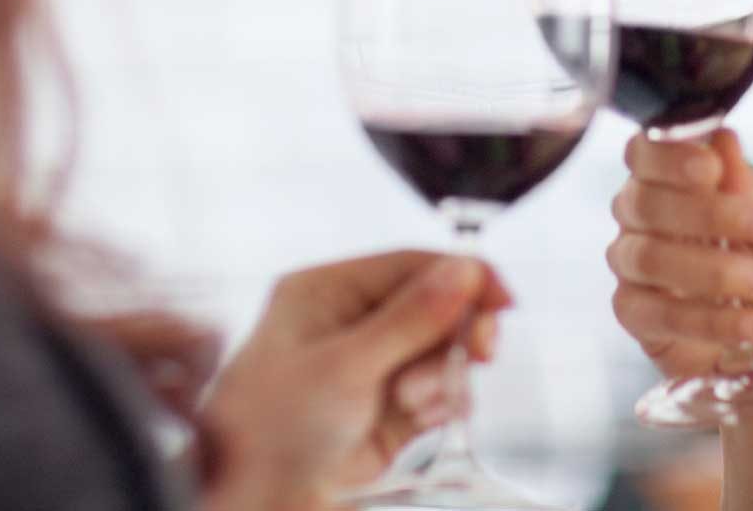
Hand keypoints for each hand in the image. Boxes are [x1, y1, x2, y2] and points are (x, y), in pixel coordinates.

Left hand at [201, 251, 510, 510]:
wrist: (249, 507)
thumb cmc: (271, 429)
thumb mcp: (344, 367)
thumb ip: (410, 319)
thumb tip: (464, 270)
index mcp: (327, 292)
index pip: (410, 266)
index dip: (462, 276)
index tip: (503, 299)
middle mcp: (350, 324)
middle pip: (433, 308)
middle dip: (456, 331)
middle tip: (480, 353)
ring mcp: (370, 371)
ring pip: (440, 354)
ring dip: (444, 375)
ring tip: (415, 401)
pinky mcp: (386, 415)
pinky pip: (436, 395)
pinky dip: (443, 403)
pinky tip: (426, 416)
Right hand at [606, 128, 752, 382]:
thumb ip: (749, 187)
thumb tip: (721, 137)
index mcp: (676, 182)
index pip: (646, 153)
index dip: (670, 157)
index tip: (712, 168)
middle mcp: (645, 220)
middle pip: (641, 202)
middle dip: (705, 213)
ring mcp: (636, 270)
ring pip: (647, 258)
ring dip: (713, 270)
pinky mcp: (638, 319)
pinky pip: (654, 314)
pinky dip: (707, 320)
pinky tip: (751, 325)